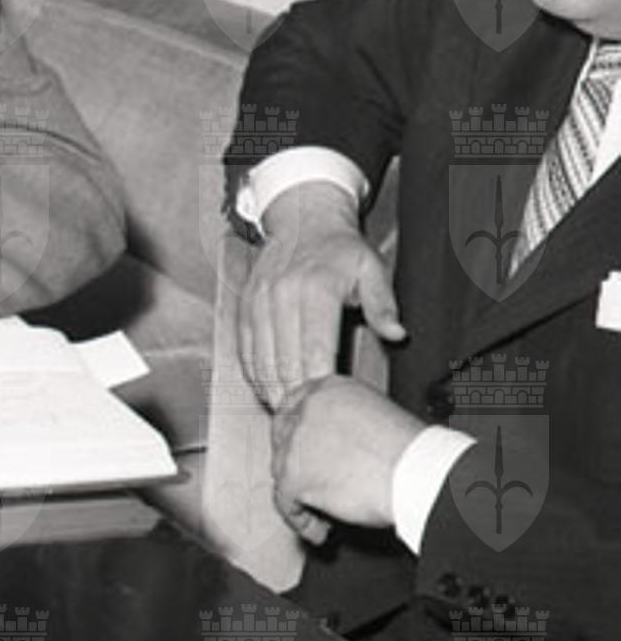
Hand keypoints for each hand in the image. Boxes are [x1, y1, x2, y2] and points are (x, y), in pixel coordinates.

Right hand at [238, 180, 403, 408]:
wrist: (303, 219)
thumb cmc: (340, 249)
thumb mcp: (372, 269)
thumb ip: (383, 304)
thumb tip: (396, 334)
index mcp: (315, 290)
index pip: (314, 349)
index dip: (318, 383)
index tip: (328, 406)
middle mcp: (281, 296)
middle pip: (284, 360)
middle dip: (294, 395)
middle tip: (306, 420)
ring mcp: (259, 301)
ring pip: (261, 357)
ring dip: (271, 388)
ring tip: (285, 412)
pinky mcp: (246, 305)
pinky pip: (245, 347)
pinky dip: (253, 371)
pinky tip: (264, 388)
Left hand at [270, 376, 424, 542]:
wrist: (420, 473)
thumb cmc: (412, 452)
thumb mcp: (375, 417)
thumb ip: (345, 424)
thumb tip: (332, 447)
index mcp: (330, 390)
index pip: (293, 405)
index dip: (293, 432)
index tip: (298, 451)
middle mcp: (308, 409)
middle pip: (284, 439)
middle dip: (296, 465)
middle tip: (311, 485)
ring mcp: (297, 442)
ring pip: (283, 471)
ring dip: (301, 495)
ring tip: (324, 514)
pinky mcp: (295, 475)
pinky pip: (286, 503)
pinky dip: (301, 521)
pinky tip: (318, 530)